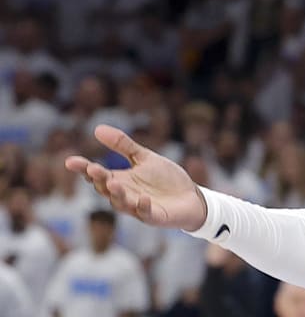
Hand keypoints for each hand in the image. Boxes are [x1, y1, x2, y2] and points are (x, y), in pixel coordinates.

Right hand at [65, 125, 207, 230]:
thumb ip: (123, 145)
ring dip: (117, 194)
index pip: (98, 175)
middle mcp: (125, 196)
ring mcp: (139, 208)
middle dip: (99, 180)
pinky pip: (146, 214)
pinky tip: (143, 198)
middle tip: (93, 169)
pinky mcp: (155, 217)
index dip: (84, 169)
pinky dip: (143, 207)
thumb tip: (97, 128)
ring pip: (122, 204)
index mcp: (120, 181)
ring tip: (113, 182)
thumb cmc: (165, 179)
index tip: (70, 161)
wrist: (192, 197)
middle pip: (106, 189)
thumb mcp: (144, 157)